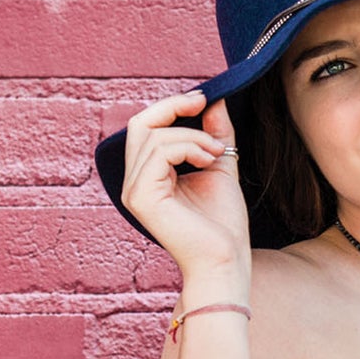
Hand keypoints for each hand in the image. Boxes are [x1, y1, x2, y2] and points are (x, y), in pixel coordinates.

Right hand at [120, 88, 252, 278]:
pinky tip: (209, 161)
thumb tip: (215, 100)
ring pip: (153, 137)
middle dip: (174, 107)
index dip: (172, 106)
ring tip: (217, 152)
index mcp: (147, 175)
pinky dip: (188, 147)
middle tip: (204, 104)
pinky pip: (158, 153)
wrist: (226, 260)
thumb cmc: (223, 223)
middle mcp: (134, 182)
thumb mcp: (220, 165)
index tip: (204, 98)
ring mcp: (133, 190)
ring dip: (193, 136)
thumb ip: (214, 134)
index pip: (147, 127)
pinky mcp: (141, 197)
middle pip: (140, 124)